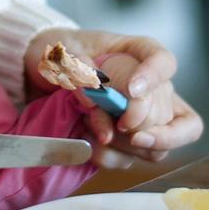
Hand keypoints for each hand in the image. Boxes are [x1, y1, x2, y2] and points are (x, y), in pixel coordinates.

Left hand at [26, 28, 203, 165]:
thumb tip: (94, 93)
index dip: (154, 77)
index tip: (133, 91)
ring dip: (122, 144)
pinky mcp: (130, 141)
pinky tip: (90, 145)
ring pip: (157, 143)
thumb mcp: (63, 51)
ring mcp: (145, 116)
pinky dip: (111, 156)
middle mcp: (150, 86)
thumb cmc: (60, 55)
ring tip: (90, 128)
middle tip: (105, 120)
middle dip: (134, 124)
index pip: (164, 62)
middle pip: (163, 112)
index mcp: (139, 53)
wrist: (44, 76)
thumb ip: (78, 67)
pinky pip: (134, 158)